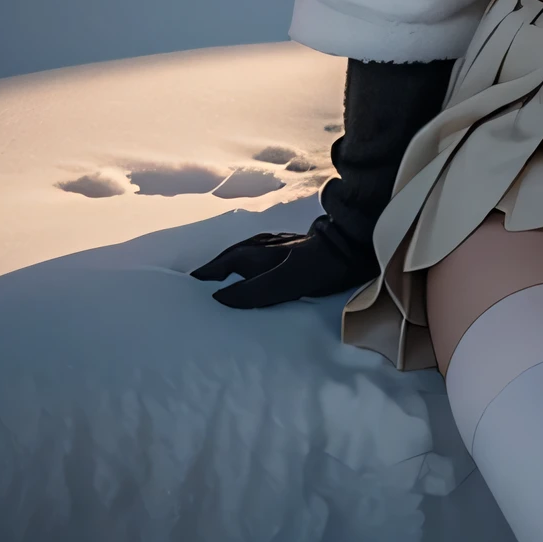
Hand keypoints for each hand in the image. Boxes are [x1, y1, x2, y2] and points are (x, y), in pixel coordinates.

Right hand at [190, 224, 374, 308]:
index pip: (223, 264)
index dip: (206, 274)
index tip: (186, 285)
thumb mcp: (285, 282)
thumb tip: (219, 298)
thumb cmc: (320, 265)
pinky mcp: (298, 244)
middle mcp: (267, 245)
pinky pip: (265, 250)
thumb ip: (253, 290)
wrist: (356, 244)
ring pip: (249, 249)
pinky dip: (252, 257)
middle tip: (199, 280)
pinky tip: (259, 262)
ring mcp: (284, 243)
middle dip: (215, 266)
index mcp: (259, 253)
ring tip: (223, 272)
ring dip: (233, 260)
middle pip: (233, 254)